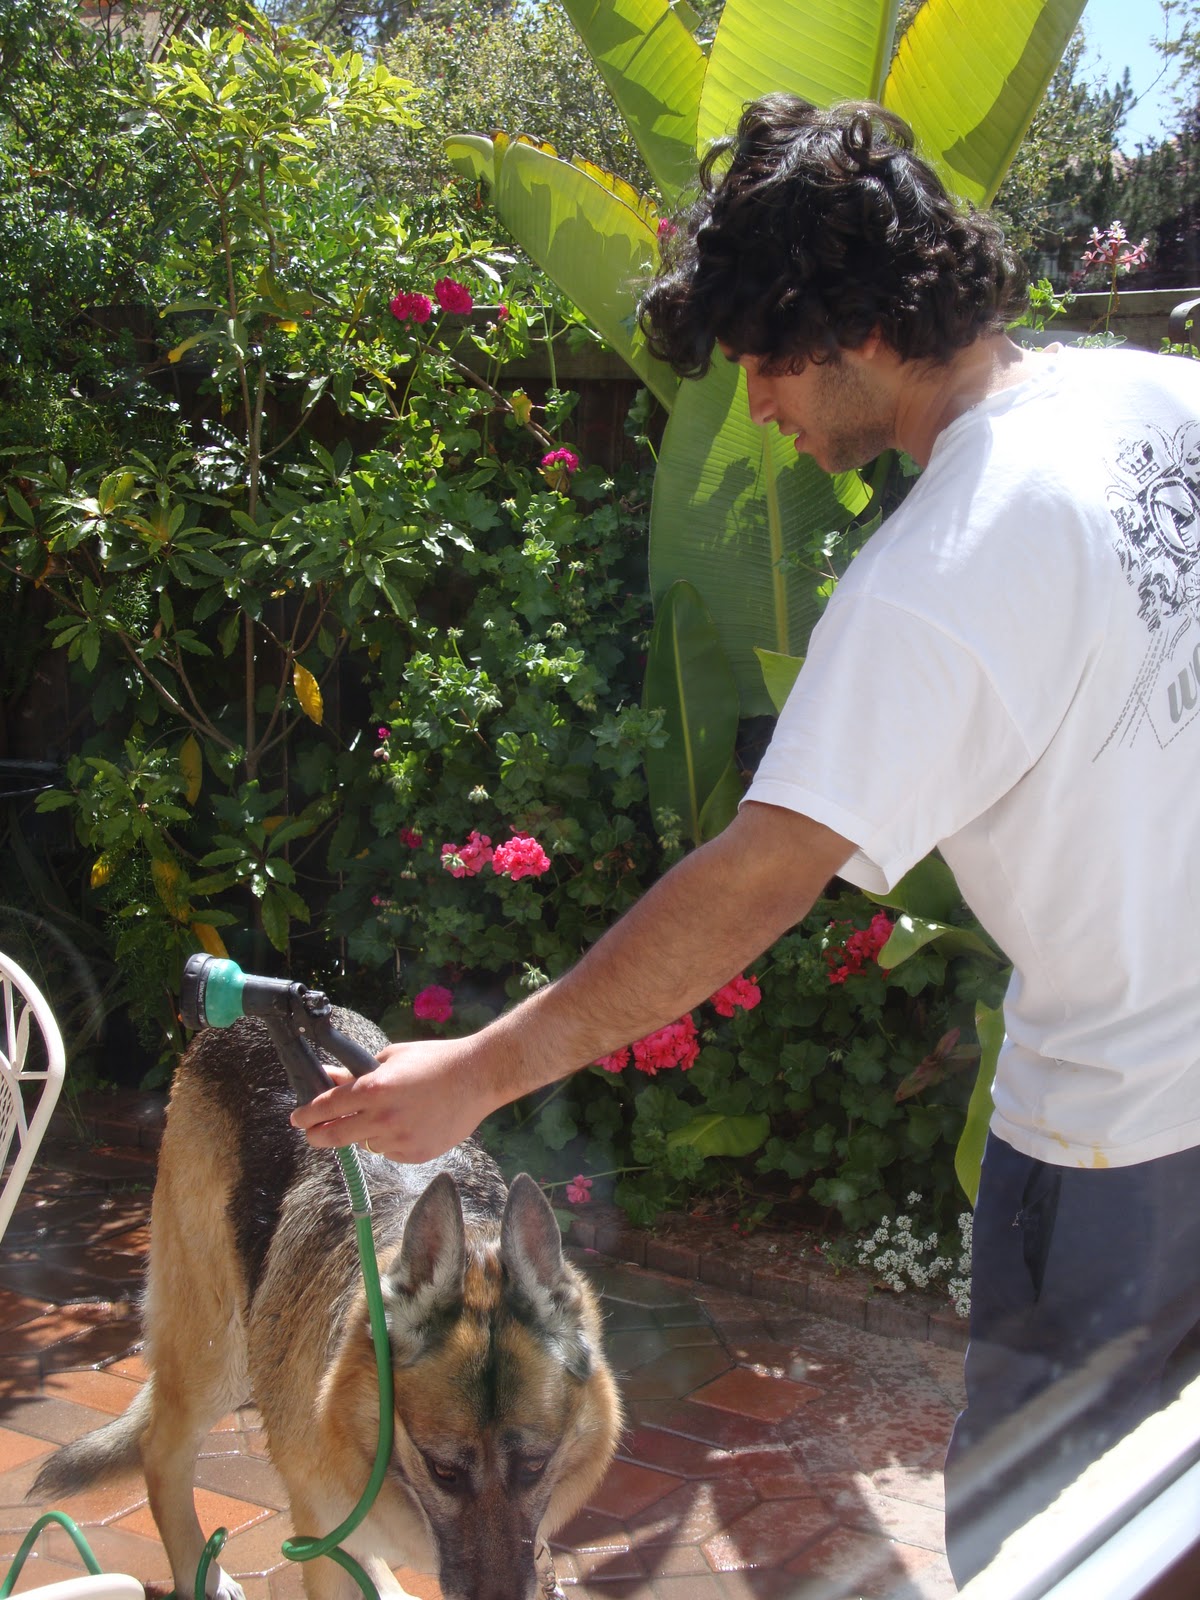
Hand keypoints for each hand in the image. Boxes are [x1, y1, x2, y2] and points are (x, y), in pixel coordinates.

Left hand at [291, 1036, 503, 1162]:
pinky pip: (390, 1152)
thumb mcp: (391, 1058)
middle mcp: (383, 1118)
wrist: (478, 1077)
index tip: (297, 1118)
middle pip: (334, 1136)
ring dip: (365, 1133)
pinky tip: (409, 1123)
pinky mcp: (416, 1154)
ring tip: (388, 1114)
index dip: (306, 1114)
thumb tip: (328, 1077)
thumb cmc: (435, 1061)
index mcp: (375, 1089)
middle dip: (317, 1135)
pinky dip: (391, 1140)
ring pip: (366, 1144)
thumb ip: (357, 1073)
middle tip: (312, 1132)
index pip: (327, 1106)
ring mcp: (400, 1140)